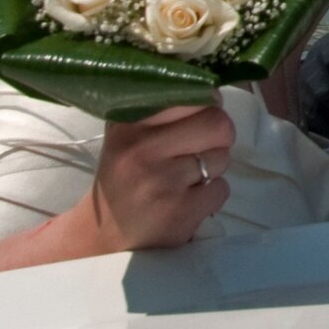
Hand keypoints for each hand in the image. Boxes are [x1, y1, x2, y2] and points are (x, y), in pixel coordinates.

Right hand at [89, 102, 233, 251]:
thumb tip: (213, 89)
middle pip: (218, 123)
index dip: (206, 105)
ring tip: (186, 178)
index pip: (193, 95)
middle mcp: (141, 150)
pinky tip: (186, 201)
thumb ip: (164, 109)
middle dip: (219, 136)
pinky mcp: (179, 212)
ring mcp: (161, 183)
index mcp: (129, 124)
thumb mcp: (129, 137)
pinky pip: (222, 189)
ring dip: (214, 168)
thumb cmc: (126, 178)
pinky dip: (211, 196)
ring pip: (223, 157)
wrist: (105, 239)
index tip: (198, 117)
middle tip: (201, 149)